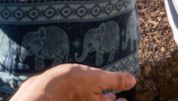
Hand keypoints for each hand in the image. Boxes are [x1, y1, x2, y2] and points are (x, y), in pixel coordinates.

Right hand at [13, 65, 135, 100]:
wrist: (45, 91)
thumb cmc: (71, 84)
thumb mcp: (96, 79)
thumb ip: (115, 80)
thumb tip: (132, 80)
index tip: (124, 100)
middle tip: (116, 98)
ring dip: (99, 98)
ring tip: (104, 93)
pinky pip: (82, 100)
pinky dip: (87, 96)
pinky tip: (85, 88)